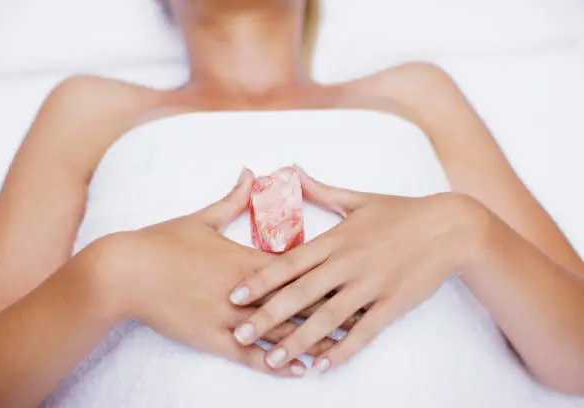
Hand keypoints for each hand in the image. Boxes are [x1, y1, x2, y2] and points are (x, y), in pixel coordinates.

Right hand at [95, 168, 333, 376]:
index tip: (354, 274)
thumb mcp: (201, 218)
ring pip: (280, 333)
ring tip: (343, 349)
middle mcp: (245, 290)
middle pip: (297, 301)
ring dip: (313, 341)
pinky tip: (300, 370)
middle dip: (331, 309)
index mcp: (245, 257)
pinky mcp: (212, 338)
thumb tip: (250, 172)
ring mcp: (230, 317)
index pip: (297, 269)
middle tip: (365, 314)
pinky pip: (252, 356)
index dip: (328, 274)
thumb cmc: (164, 242)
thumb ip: (233, 198)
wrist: (125, 272)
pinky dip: (278, 363)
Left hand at [229, 166, 486, 372]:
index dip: (260, 280)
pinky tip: (322, 365)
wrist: (449, 227)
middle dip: (267, 316)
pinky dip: (343, 349)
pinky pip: (364, 331)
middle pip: (301, 294)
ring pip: (328, 318)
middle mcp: (348, 264)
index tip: (234, 295)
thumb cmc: (401, 212)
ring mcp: (371, 285)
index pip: (290, 262)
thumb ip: (321, 191)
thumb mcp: (358, 199)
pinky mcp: (392, 303)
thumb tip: (293, 171)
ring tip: (273, 358)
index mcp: (336, 239)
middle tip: (238, 333)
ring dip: (298, 340)